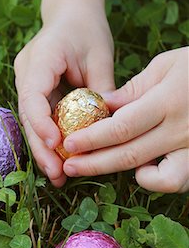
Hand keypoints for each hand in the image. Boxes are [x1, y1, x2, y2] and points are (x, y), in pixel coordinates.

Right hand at [14, 0, 114, 186]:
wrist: (70, 13)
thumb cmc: (87, 29)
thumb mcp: (100, 55)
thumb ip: (100, 88)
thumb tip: (104, 126)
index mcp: (40, 58)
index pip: (32, 95)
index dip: (41, 122)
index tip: (56, 143)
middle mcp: (25, 73)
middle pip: (28, 115)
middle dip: (41, 147)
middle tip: (57, 173)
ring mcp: (26, 83)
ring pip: (31, 122)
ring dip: (43, 149)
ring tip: (58, 176)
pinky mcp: (34, 92)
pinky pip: (39, 119)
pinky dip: (48, 139)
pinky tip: (58, 160)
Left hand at [63, 47, 188, 192]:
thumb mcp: (166, 66)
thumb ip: (133, 90)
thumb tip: (102, 106)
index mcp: (168, 101)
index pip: (122, 127)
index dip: (92, 139)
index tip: (69, 143)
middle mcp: (180, 130)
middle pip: (130, 155)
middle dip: (94, 163)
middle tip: (69, 167)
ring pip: (156, 178)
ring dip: (123, 176)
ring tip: (100, 169)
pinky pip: (176, 181)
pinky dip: (156, 181)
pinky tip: (141, 170)